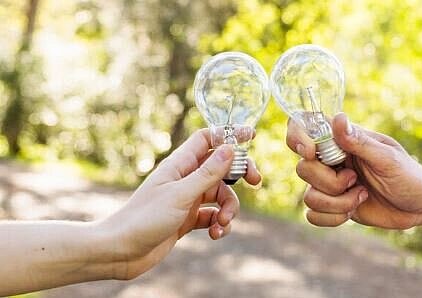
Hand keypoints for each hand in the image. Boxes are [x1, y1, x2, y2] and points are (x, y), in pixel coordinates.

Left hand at [99, 129, 260, 279]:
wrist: (120, 251)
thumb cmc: (144, 218)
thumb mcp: (181, 194)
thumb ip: (208, 173)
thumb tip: (230, 148)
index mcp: (180, 164)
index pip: (208, 139)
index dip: (229, 135)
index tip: (252, 136)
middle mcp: (185, 178)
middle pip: (221, 167)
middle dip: (240, 174)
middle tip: (256, 182)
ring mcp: (187, 199)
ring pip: (221, 195)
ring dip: (229, 209)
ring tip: (222, 224)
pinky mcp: (187, 219)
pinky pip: (213, 216)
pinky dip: (219, 224)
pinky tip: (215, 234)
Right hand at [286, 113, 421, 228]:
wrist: (419, 206)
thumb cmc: (408, 175)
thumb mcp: (388, 158)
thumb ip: (360, 142)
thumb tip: (338, 118)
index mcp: (341, 140)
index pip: (303, 127)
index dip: (297, 137)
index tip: (311, 153)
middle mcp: (330, 160)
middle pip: (303, 168)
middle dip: (330, 182)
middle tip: (355, 180)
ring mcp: (328, 184)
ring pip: (308, 196)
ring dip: (337, 203)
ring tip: (361, 196)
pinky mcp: (331, 206)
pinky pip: (312, 215)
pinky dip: (332, 218)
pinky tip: (353, 210)